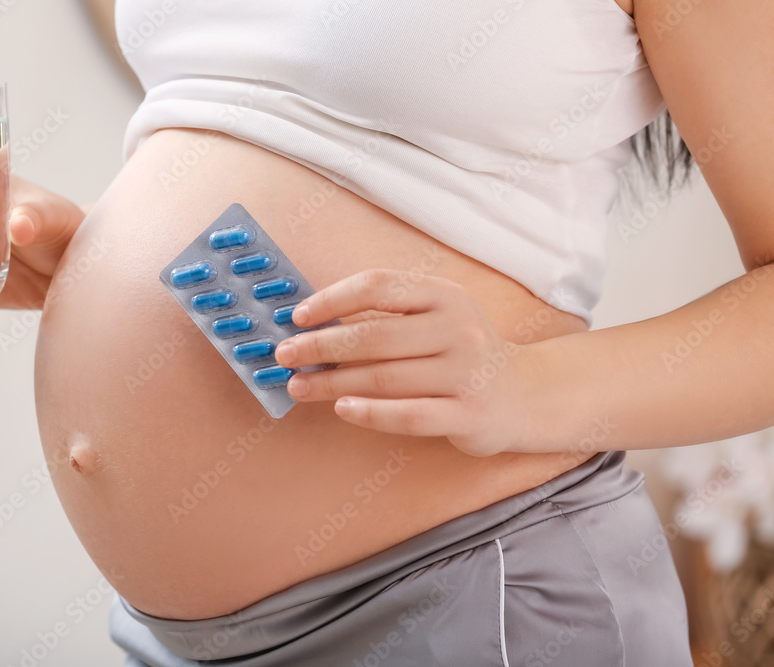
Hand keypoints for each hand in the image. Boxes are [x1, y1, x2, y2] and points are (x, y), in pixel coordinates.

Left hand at [273, 269, 534, 455]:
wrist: (524, 394)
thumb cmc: (461, 353)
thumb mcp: (436, 318)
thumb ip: (387, 317)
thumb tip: (314, 325)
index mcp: (445, 296)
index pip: (379, 285)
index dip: (333, 299)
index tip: (298, 316)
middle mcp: (459, 329)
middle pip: (375, 336)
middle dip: (321, 346)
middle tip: (284, 356)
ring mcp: (466, 373)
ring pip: (385, 377)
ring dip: (333, 383)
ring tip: (299, 386)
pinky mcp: (468, 415)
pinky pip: (410, 415)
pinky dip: (372, 412)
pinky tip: (342, 409)